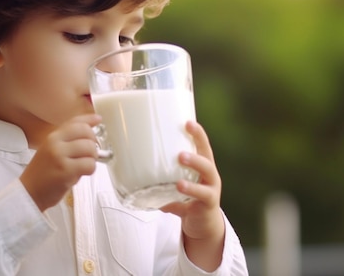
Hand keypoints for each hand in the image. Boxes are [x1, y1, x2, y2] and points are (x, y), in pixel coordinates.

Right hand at [20, 114, 101, 210]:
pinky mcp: (66, 170)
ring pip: (90, 149)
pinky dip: (90, 170)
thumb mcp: (52, 149)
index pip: (75, 122)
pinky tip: (81, 173)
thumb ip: (69, 139)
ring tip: (83, 165)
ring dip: (92, 159)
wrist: (29, 192)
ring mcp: (60, 156)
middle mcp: (55, 142)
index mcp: (52, 136)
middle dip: (93, 143)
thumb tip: (92, 126)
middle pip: (86, 133)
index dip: (89, 120)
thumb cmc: (44, 172)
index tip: (98, 120)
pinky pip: (89, 165)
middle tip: (89, 154)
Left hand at [160, 121, 224, 270]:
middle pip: (207, 165)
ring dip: (191, 186)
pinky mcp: (205, 209)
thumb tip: (132, 160)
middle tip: (180, 156)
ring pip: (204, 189)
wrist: (203, 220)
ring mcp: (210, 194)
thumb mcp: (178, 177)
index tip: (188, 123)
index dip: (198, 134)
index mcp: (204, 164)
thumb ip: (162, 170)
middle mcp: (211, 177)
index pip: (204, 146)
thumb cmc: (189, 192)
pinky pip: (193, 207)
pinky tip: (168, 205)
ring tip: (179, 184)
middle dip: (195, 160)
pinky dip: (180, 205)